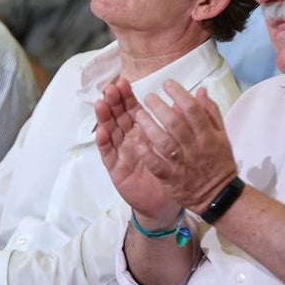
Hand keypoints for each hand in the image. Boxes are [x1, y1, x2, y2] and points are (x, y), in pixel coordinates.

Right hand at [94, 78, 179, 225]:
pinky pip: (109, 154)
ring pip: (110, 131)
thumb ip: (179, 122)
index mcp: (142, 130)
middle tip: (112, 88)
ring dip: (105, 117)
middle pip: (118, 116)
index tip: (124, 81)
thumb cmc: (170, 171)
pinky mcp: (116, 169)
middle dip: (114, 101)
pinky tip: (102, 131)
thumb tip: (183, 101)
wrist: (164, 202)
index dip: (127, 96)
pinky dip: (104, 142)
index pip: (132, 108)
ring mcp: (121, 153)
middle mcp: (129, 138)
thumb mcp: (177, 145)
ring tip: (101, 103)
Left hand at [123, 81, 238, 215]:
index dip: (179, 94)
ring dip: (149, 126)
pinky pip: (156, 164)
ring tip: (138, 114)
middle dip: (160, 107)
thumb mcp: (221, 136)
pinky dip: (146, 151)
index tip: (167, 83)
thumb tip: (200, 90)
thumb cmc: (219, 161)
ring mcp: (182, 164)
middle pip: (175, 124)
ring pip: (163, 142)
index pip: (193, 110)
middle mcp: (195, 148)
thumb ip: (211, 112)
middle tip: (148, 96)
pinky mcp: (171, 178)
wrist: (218, 196)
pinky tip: (137, 139)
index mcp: (208, 136)